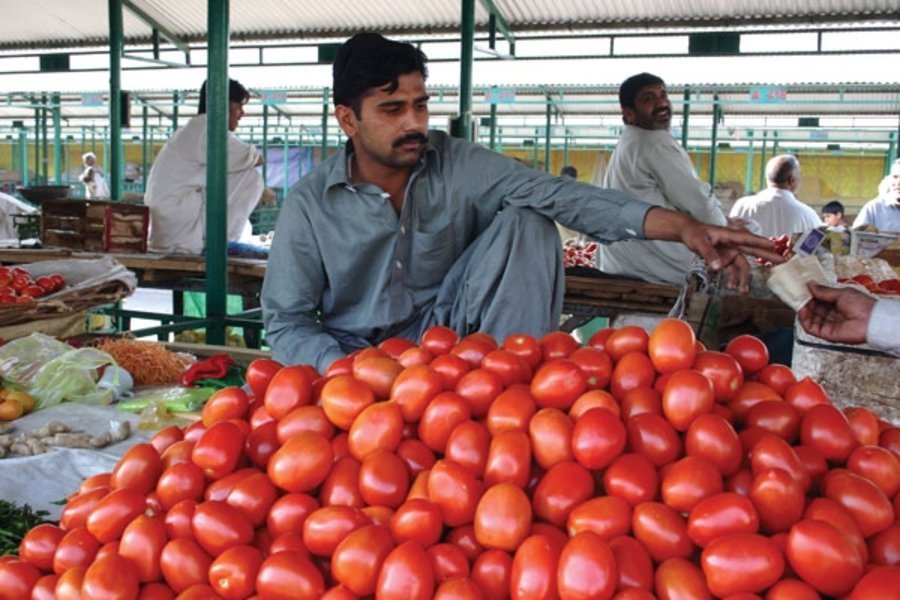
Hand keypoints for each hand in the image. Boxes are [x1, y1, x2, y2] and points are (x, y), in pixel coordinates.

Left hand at [643, 208, 786, 292]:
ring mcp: (729, 252)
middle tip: (782, 261)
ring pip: (741, 266)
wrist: (687, 233)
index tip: (775, 245)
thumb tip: (717, 267)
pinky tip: (731, 287)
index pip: (748, 239)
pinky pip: (731, 270)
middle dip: (767, 256)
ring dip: (743, 278)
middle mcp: (732, 244)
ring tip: (743, 291)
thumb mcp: (699, 243)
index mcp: (729, 236)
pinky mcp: (723, 258)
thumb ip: (709, 255)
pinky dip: (732, 278)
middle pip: (752, 251)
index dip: (761, 242)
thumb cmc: (694, 233)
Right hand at [797, 283, 875, 344]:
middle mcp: (833, 314)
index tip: (802, 288)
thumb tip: (811, 285)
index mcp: (838, 303)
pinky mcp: (826, 333)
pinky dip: (804, 320)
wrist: (871, 321)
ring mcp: (829, 324)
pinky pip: (811, 328)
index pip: (820, 299)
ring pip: (810, 318)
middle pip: (814, 308)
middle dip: (805, 301)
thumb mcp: (841, 293)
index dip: (811, 294)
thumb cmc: (863, 306)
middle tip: (798, 294)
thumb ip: (824, 291)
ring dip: (803, 310)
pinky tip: (802, 312)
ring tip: (799, 302)